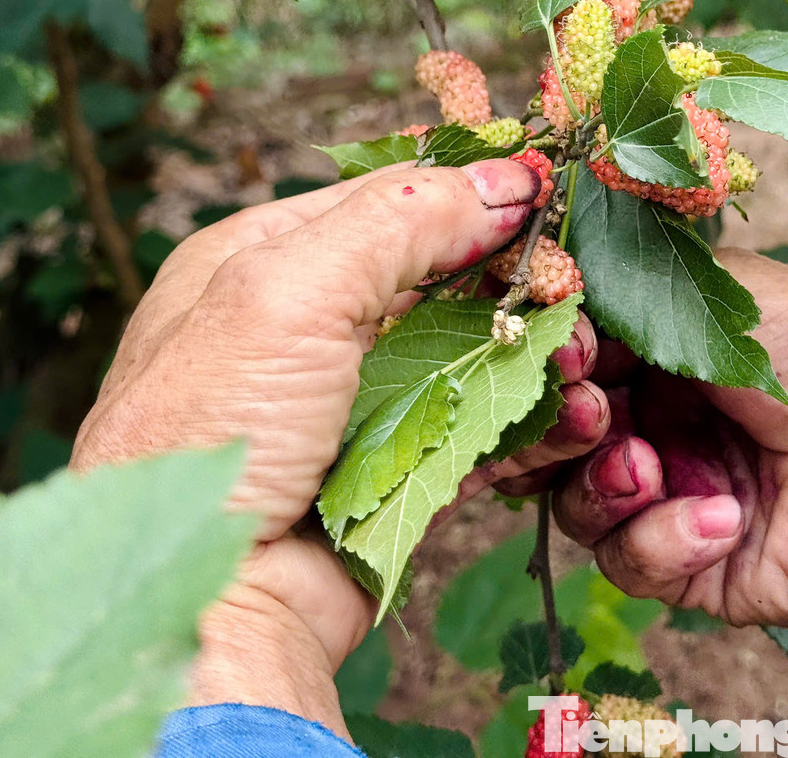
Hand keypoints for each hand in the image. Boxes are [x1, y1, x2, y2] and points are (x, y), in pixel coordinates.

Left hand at [71, 160, 611, 734]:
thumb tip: (505, 180)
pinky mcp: (399, 468)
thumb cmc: (212, 437)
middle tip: (572, 295)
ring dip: (535, 352)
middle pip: (445, 277)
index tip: (550, 201)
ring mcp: (360, 401)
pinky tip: (577, 417)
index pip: (393, 200)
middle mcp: (314, 323)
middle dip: (516, 282)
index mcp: (267, 259)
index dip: (474, 197)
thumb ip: (399, 223)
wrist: (206, 607)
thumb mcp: (286, 294)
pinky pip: (481, 426)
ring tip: (581, 363)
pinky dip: (533, 420)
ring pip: (474, 352)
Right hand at [546, 247, 787, 624]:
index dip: (558, 361)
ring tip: (648, 468)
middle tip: (591, 412)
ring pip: (579, 504)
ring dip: (604, 484)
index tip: (564, 350)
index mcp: (678, 356)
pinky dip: (663, 538)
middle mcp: (670, 425)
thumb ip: (643, 285)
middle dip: (561, 427)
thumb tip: (562, 288)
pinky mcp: (695, 568)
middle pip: (562, 439)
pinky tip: (723, 516)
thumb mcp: (744, 291)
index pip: (580, 362)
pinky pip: (631, 563)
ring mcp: (679, 498)